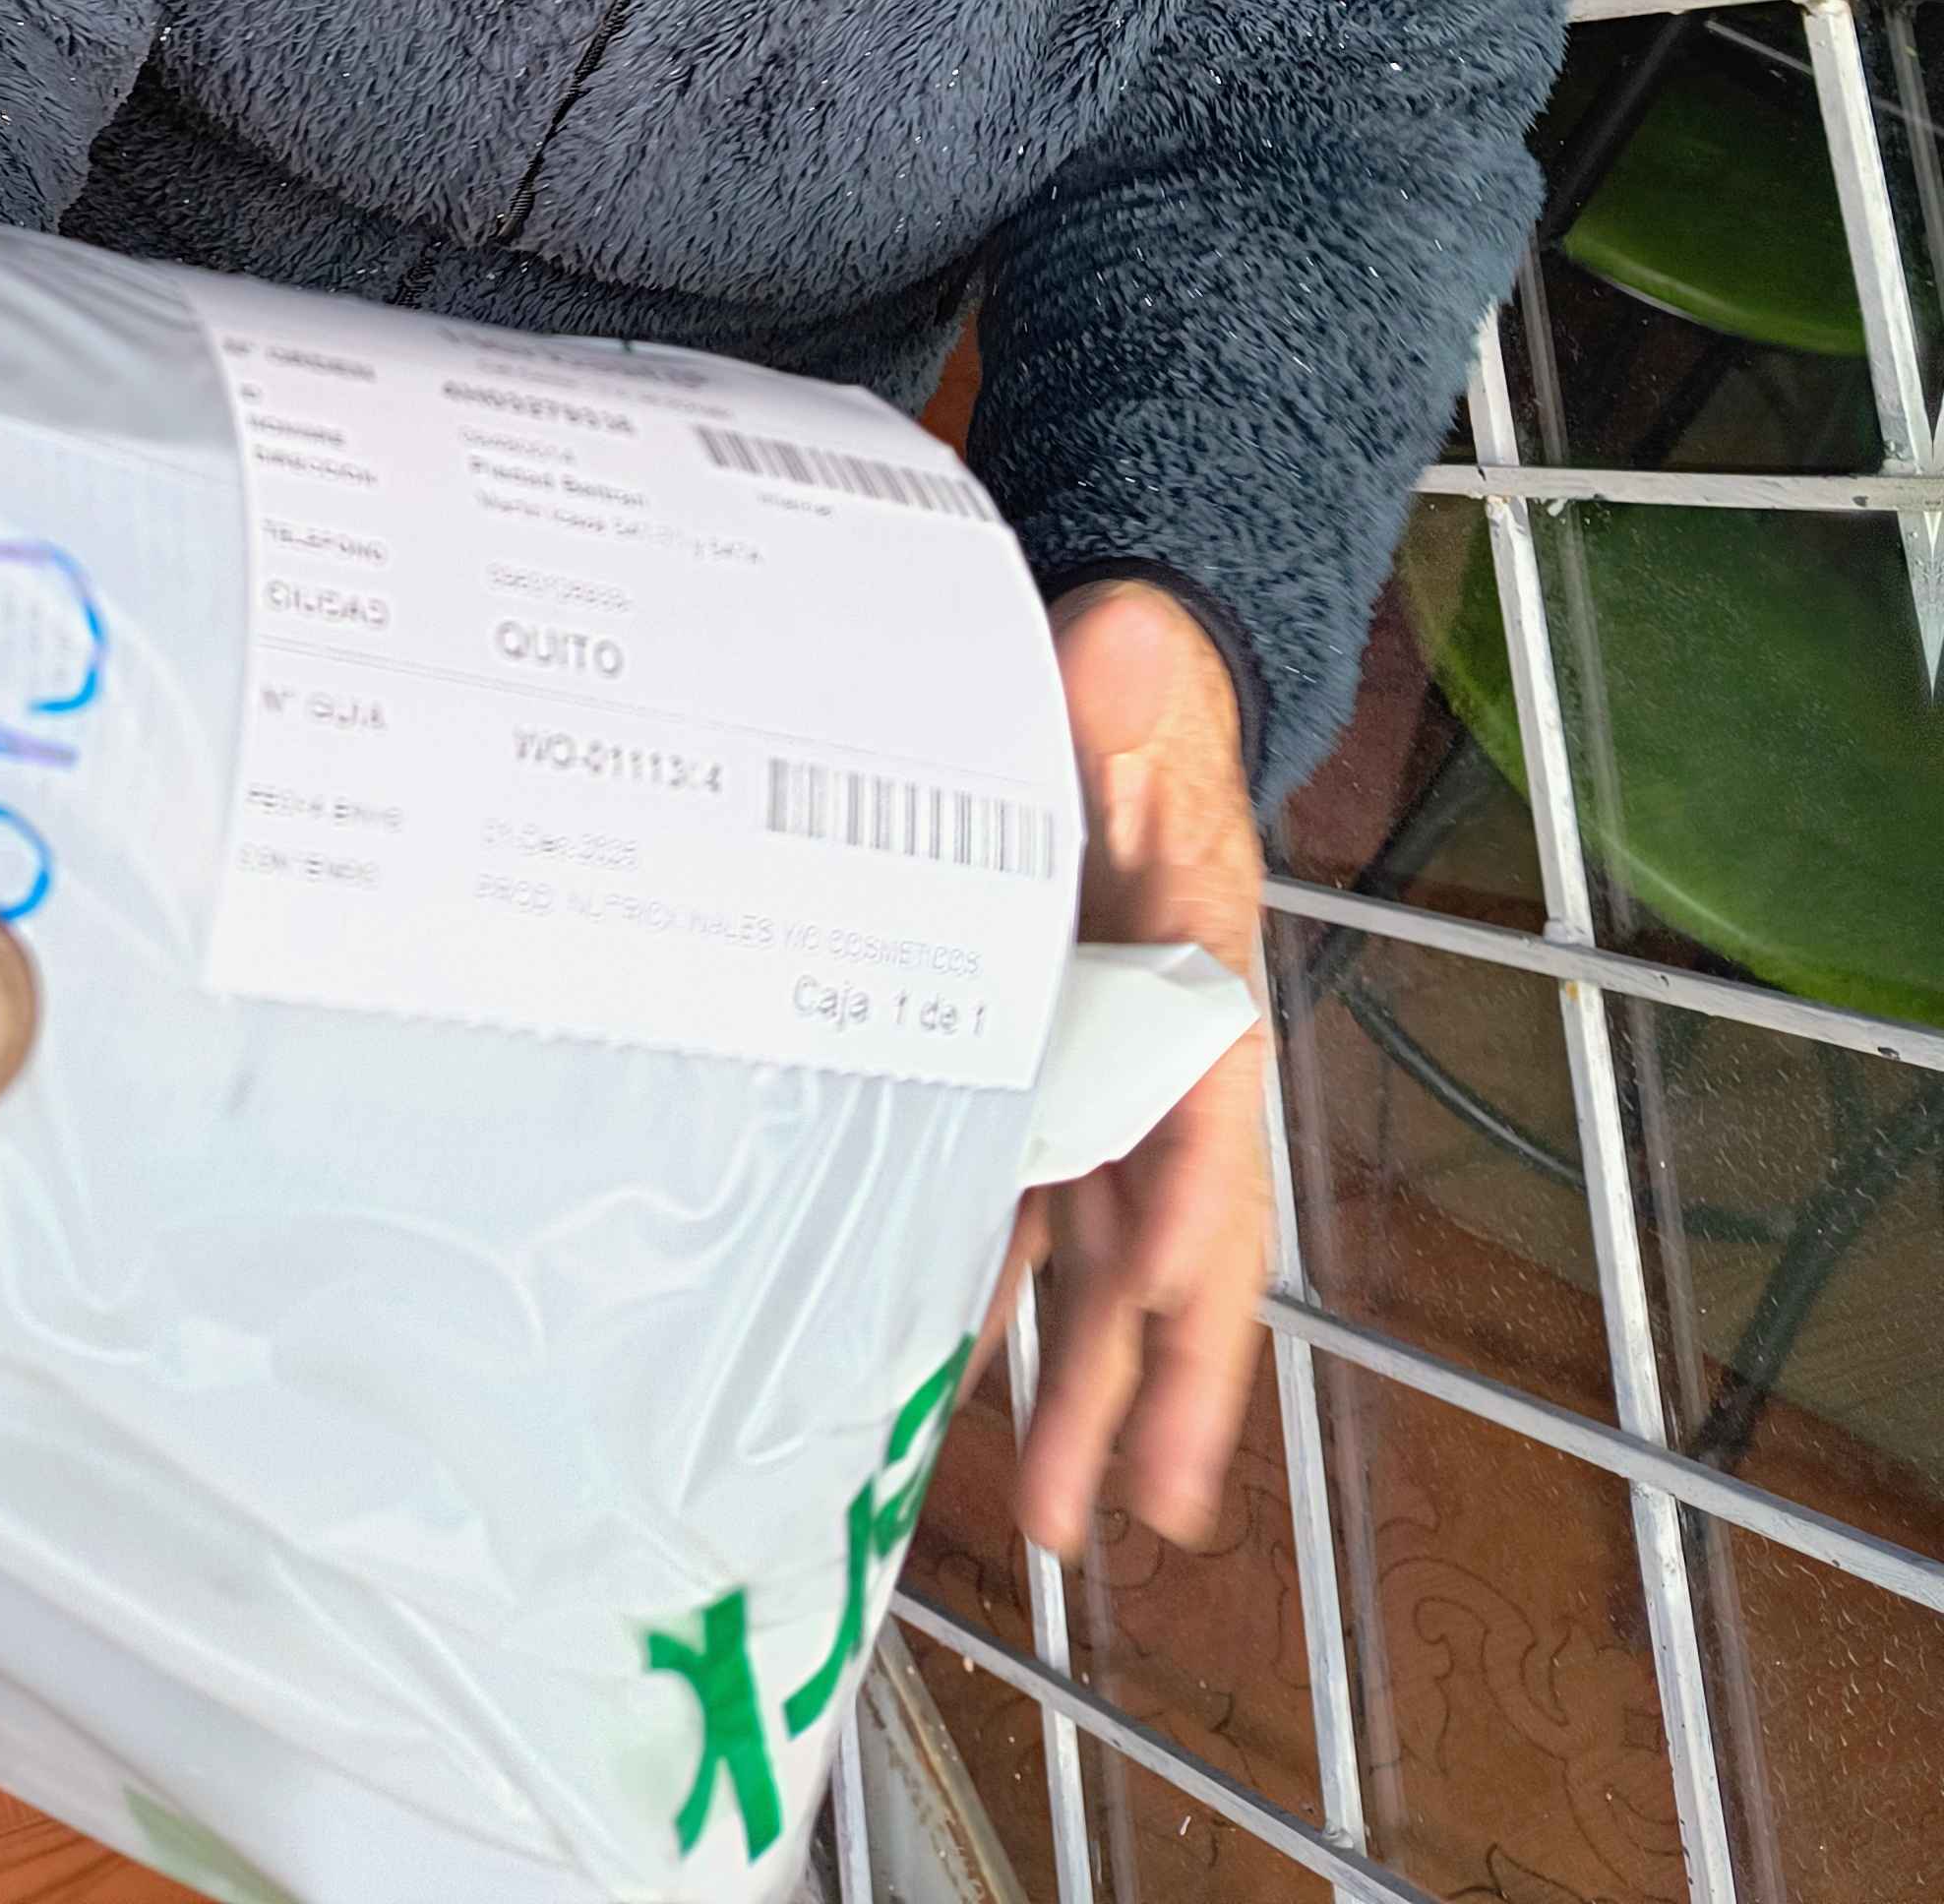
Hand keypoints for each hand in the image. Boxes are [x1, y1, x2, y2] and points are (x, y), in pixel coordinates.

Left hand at [1001, 581, 1268, 1553]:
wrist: (1109, 692)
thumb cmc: (1125, 690)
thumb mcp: (1127, 661)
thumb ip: (1120, 670)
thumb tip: (1114, 645)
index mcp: (1197, 957)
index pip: (1208, 1089)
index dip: (1193, 1189)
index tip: (1162, 1287)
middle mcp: (1160, 1046)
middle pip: (1176, 1223)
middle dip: (1165, 1371)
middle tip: (1146, 1509)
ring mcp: (1099, 1075)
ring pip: (1101, 1250)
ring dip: (1084, 1381)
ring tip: (1055, 1516)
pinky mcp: (1035, 1075)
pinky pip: (1022, 1203)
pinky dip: (994, 1295)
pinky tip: (952, 1385)